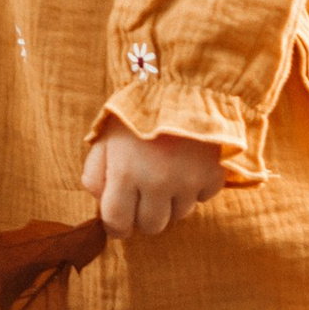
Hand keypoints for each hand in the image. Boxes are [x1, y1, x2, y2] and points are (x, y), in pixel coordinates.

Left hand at [83, 122, 225, 236]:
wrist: (185, 83)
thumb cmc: (138, 111)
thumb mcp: (105, 137)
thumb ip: (95, 173)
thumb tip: (101, 203)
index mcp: (125, 172)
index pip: (117, 222)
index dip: (115, 226)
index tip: (119, 221)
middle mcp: (157, 181)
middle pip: (151, 226)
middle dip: (144, 215)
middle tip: (144, 194)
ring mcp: (188, 180)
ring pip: (178, 215)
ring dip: (171, 202)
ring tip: (168, 173)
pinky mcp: (213, 175)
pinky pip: (202, 198)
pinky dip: (196, 189)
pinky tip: (189, 166)